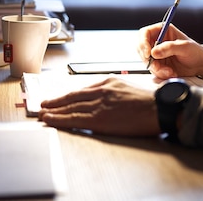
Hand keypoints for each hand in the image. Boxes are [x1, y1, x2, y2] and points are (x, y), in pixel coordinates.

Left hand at [38, 77, 158, 135]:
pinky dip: (59, 119)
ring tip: (42, 114)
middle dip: (56, 101)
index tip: (58, 98)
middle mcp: (101, 90)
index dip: (67, 95)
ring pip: (70, 107)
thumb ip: (113, 92)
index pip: (82, 89)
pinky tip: (50, 120)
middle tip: (43, 105)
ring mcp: (99, 104)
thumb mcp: (128, 88)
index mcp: (108, 82)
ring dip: (53, 111)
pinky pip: (74, 118)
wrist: (159, 109)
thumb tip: (105, 100)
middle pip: (72, 97)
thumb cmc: (149, 101)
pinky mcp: (99, 118)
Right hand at [138, 23, 202, 78]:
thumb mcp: (184, 47)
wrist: (201, 65)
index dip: (143, 42)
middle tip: (158, 66)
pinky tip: (171, 73)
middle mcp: (157, 40)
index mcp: (162, 30)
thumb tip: (153, 52)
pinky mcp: (158, 63)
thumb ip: (169, 48)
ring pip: (146, 61)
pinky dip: (160, 73)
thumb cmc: (195, 51)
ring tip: (170, 71)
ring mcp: (157, 53)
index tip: (148, 54)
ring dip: (157, 68)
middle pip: (142, 48)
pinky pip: (153, 69)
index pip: (144, 33)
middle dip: (149, 59)